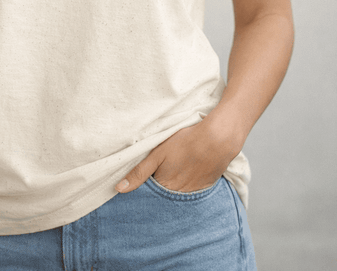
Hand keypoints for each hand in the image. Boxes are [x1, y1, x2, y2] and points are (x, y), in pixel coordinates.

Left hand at [115, 117, 240, 193]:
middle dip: (159, 191)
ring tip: (174, 172)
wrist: (217, 139)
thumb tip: (119, 189)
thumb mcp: (157, 154)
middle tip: (159, 174)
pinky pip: (193, 191)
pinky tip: (187, 172)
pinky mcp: (206, 186)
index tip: (143, 183)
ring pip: (178, 194)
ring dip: (173, 188)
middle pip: (164, 197)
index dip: (145, 190)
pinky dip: (188, 185)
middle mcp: (179, 194)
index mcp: (165, 187)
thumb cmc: (185, 142)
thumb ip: (139, 172)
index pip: (150, 196)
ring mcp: (194, 192)